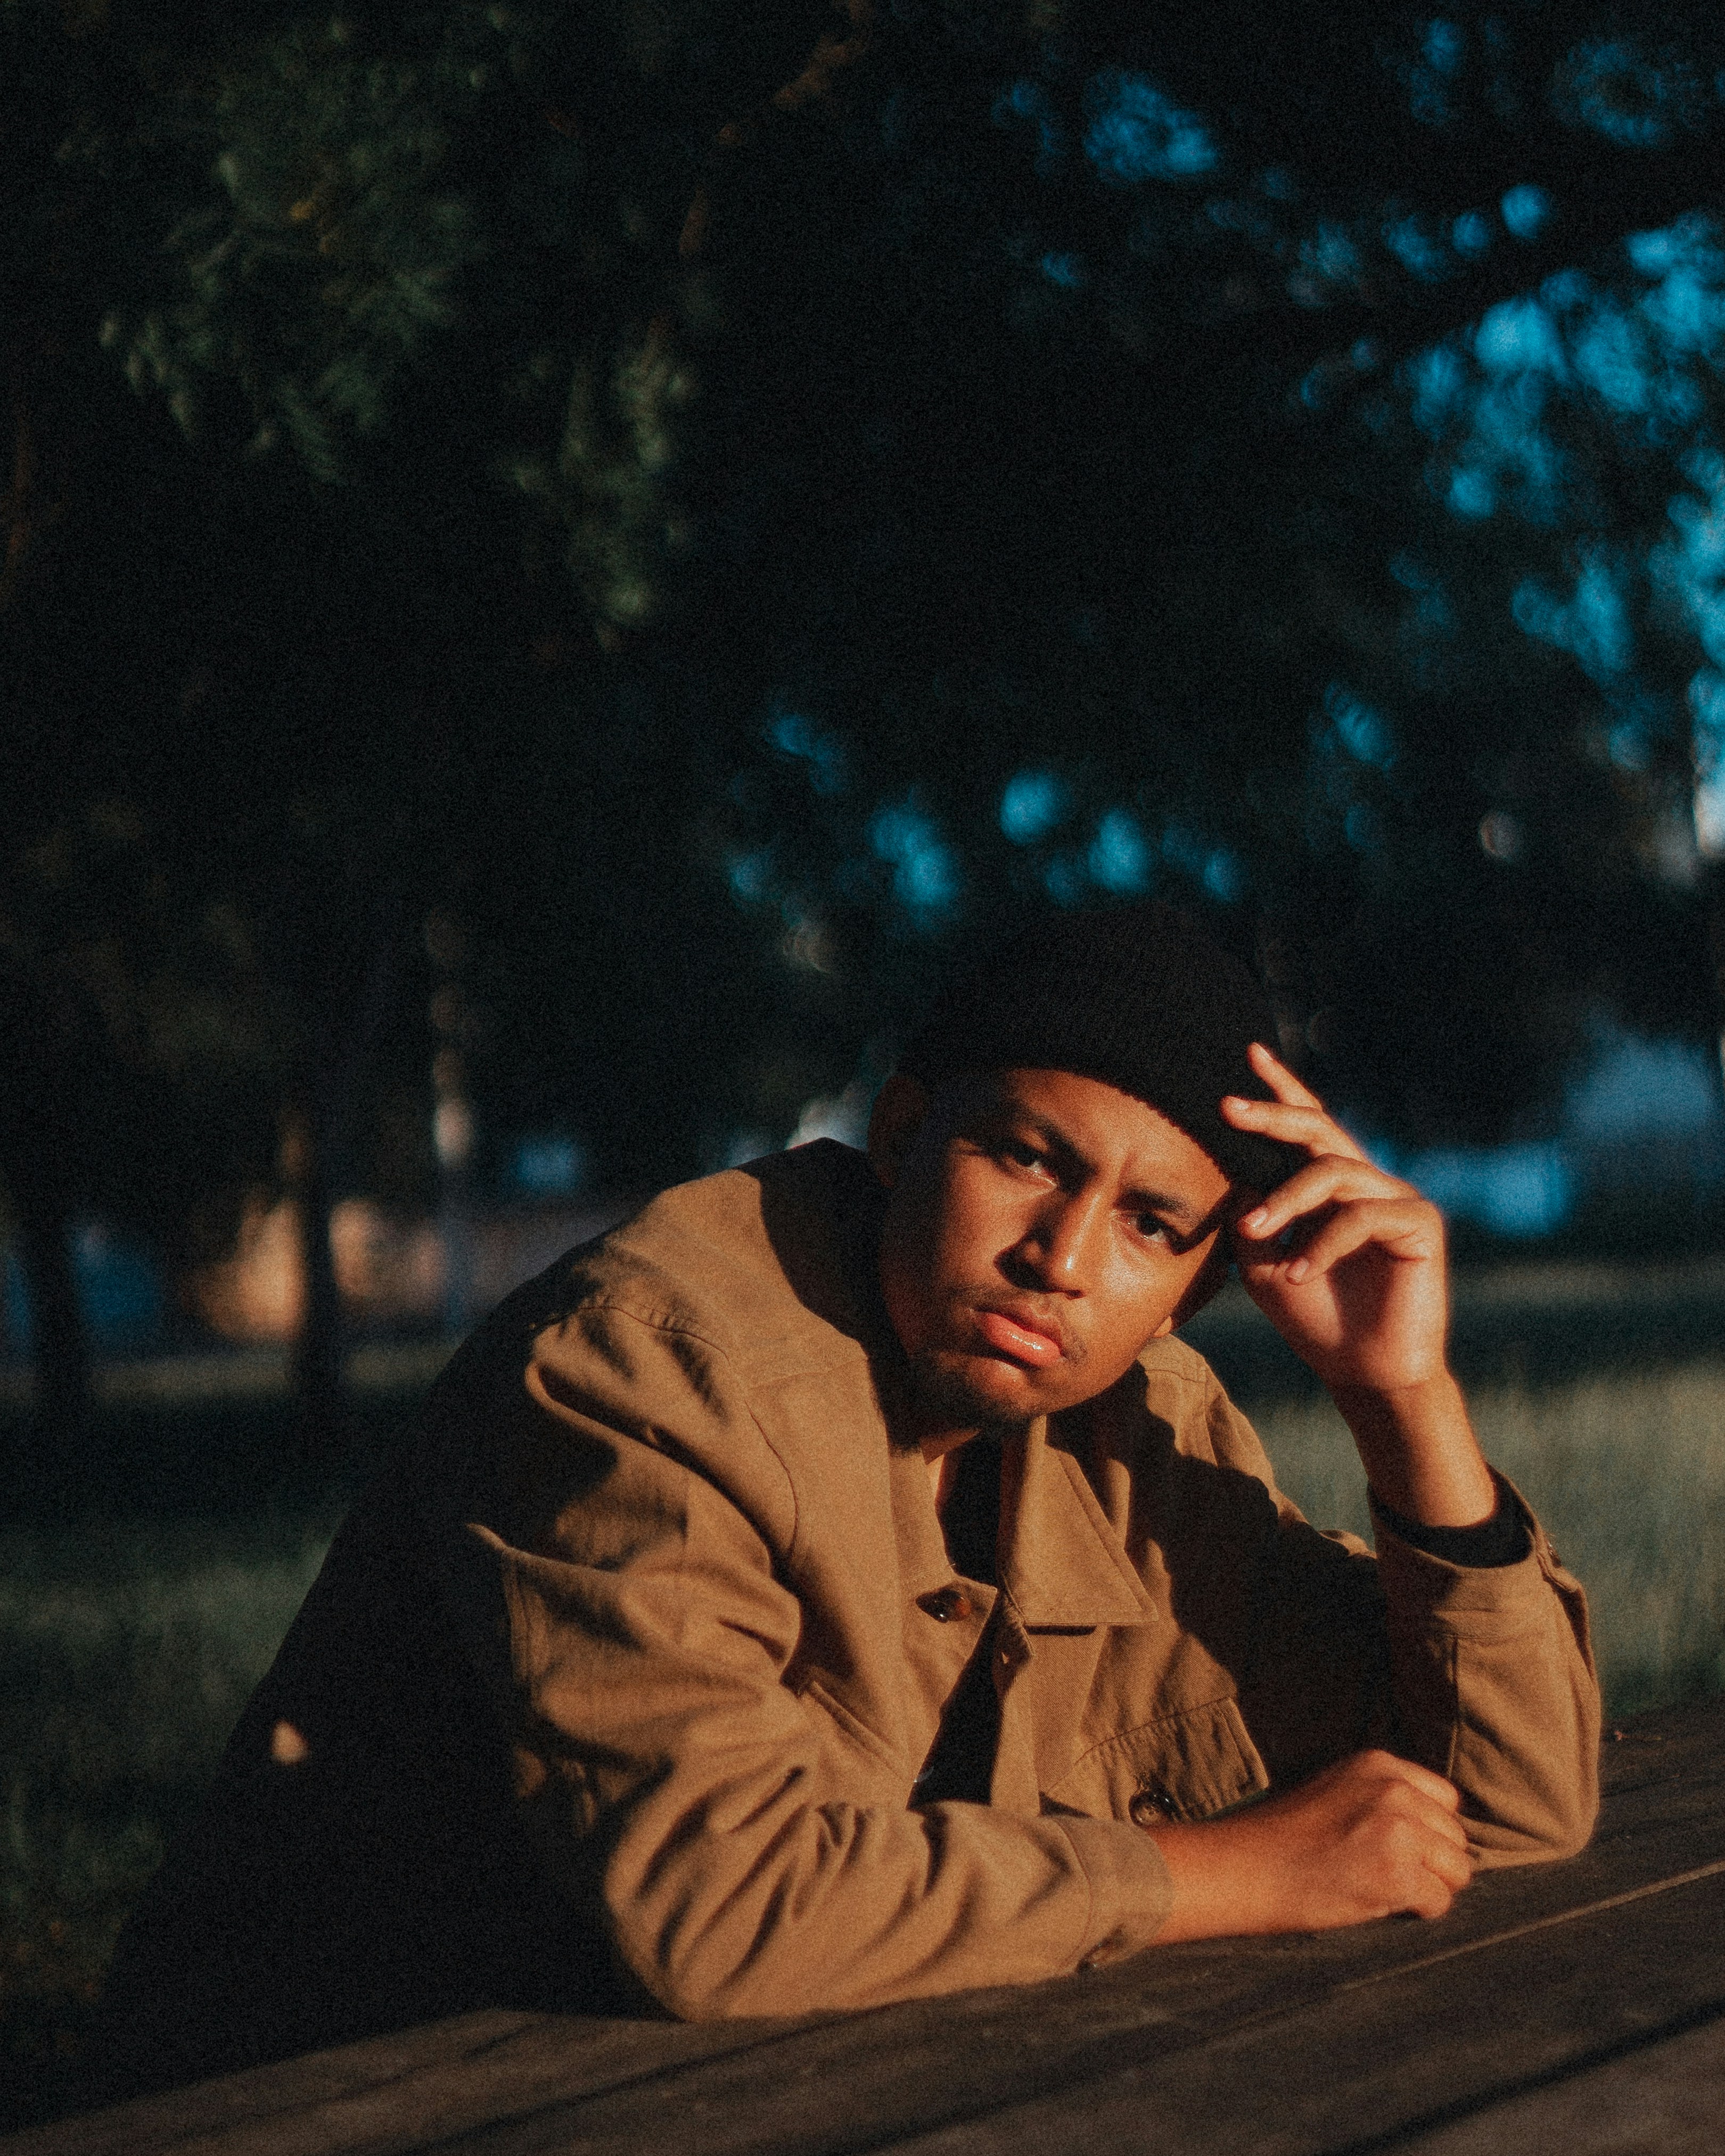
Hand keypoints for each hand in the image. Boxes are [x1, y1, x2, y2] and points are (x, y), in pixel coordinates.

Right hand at [1147, 1751, 1473, 1940]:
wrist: (1242, 1867)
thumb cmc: (1283, 1837)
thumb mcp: (1337, 1791)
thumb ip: (1384, 1797)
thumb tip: (1437, 1832)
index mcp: (1379, 1764)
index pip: (1445, 1799)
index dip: (1429, 1831)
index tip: (1401, 1849)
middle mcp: (1394, 1790)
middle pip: (1455, 1837)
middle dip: (1432, 1862)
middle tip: (1387, 1874)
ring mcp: (1398, 1830)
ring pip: (1457, 1870)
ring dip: (1430, 1886)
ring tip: (1384, 1888)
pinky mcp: (1396, 1873)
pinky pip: (1440, 1901)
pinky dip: (1417, 1911)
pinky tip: (1378, 1904)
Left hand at [1222, 1043, 1446, 1395]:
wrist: (1361, 1372)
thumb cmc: (1313, 1317)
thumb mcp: (1261, 1262)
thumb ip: (1249, 1214)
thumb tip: (1230, 1171)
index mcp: (1330, 1185)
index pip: (1307, 1125)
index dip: (1282, 1088)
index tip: (1249, 1053)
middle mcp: (1365, 1182)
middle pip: (1319, 1129)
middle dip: (1272, 1116)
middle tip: (1229, 1108)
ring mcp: (1396, 1198)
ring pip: (1333, 1173)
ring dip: (1286, 1202)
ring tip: (1255, 1234)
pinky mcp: (1420, 1225)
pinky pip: (1362, 1216)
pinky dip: (1323, 1243)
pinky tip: (1298, 1272)